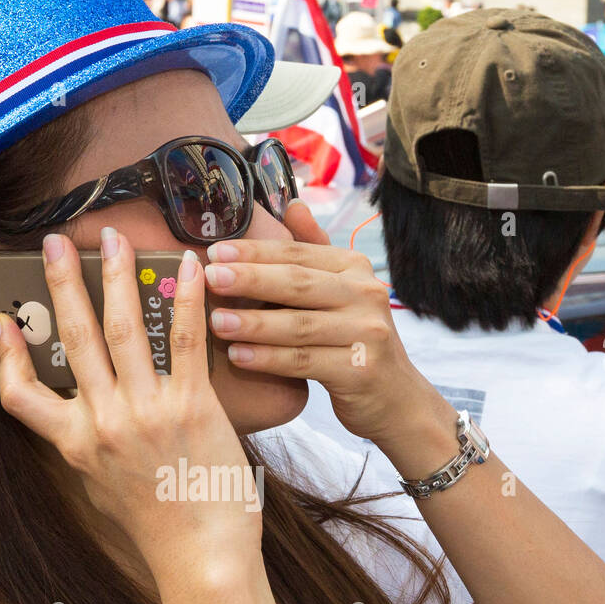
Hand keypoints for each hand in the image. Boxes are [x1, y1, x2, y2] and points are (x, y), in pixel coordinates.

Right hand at [0, 230, 263, 588]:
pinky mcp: (193, 406)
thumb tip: (89, 416)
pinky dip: (186, 298)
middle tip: (55, 244)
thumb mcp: (105, 490)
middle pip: (75, 340)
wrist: (202, 557)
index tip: (1, 321)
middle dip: (62, 285)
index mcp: (76, 445)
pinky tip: (186, 266)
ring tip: (112, 238)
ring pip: (123, 329)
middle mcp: (105, 422)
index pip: (22, 395)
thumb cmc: (160, 528)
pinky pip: (183, 340)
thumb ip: (92, 448)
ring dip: (114, 276)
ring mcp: (148, 411)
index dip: (7, 354)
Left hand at [204, 199, 451, 456]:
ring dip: (253, 323)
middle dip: (250, 280)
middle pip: (298, 284)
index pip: (299, 254)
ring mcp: (367, 334)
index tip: (215, 252)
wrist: (395, 398)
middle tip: (209, 279)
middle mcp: (366, 295)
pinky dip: (268, 359)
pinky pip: (304, 362)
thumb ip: (314, 251)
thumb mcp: (341, 291)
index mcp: (355, 269)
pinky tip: (237, 357)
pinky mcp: (359, 371)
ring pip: (299, 325)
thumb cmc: (353, 340)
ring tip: (214, 322)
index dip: (256, 252)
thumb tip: (291, 205)